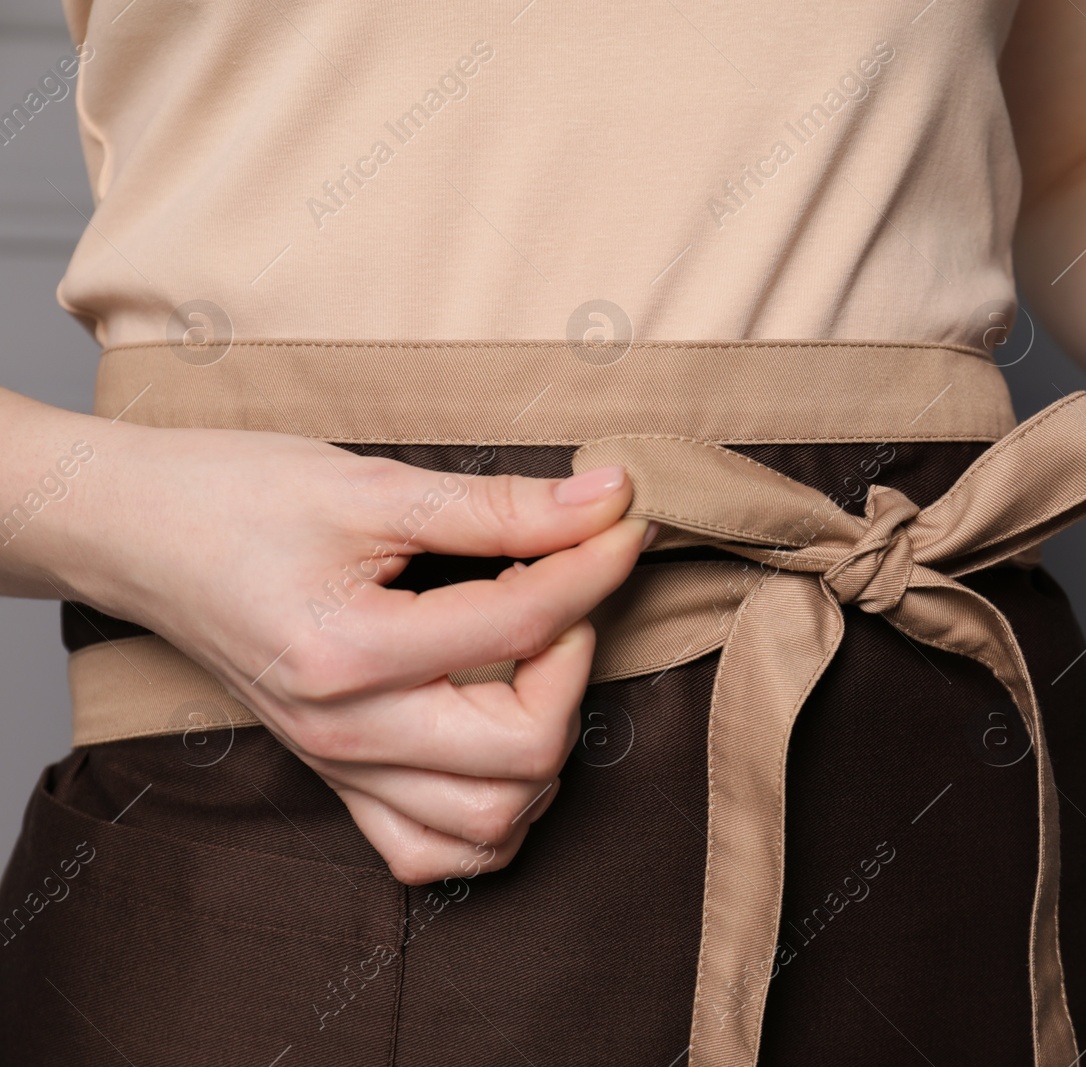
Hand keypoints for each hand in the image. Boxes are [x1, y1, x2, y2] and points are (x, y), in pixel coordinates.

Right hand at [60, 423, 650, 882]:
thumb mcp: (373, 485)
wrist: (138, 534)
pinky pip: (433, 851)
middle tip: (563, 593)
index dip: (594, 565)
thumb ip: (499, 505)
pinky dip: (491, 814)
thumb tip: (607, 497)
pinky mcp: (338, 777)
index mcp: (351, 652)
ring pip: (493, 822)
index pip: (525, 624)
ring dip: (546, 748)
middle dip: (575, 665)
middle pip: (525, 752)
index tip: (618, 520)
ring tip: (535, 664)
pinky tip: (499, 740)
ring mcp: (342, 766)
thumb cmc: (237, 497)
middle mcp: (347, 732)